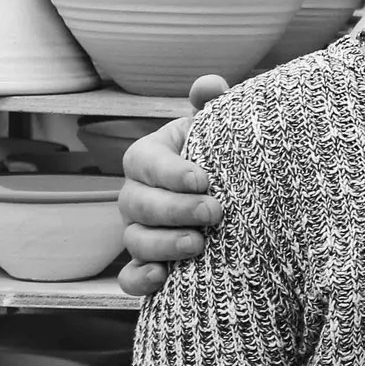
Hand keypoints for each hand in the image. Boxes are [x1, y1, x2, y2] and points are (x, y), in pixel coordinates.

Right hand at [117, 96, 220, 296]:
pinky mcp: (146, 264)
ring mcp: (137, 231)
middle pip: (137, 204)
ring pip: (133, 241)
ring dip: (163, 245)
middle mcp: (136, 195)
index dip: (170, 172)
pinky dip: (140, 280)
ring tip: (199, 246)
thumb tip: (209, 85)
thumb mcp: (218, 130)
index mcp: (149, 158)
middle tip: (215, 212)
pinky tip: (163, 278)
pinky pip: (129, 278)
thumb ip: (213, 106)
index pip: (143, 162)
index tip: (204, 180)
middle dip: (174, 210)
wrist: (234, 197)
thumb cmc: (220, 157)